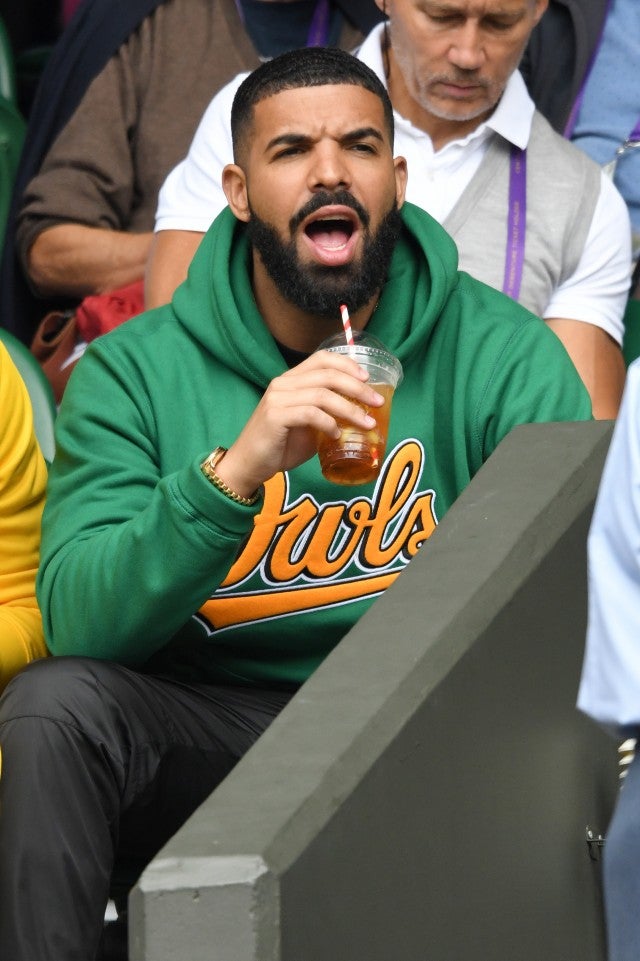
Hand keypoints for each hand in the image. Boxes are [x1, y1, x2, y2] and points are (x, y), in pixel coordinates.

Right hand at [214, 350, 384, 496]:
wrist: (250, 464)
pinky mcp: (275, 416)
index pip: (322, 358)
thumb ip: (328, 415)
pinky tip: (336, 434)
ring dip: (350, 408)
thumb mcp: (309, 426)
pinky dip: (328, 423)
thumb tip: (361, 416)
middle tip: (377, 402)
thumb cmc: (280, 445)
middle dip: (357, 388)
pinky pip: (310, 414)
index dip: (347, 364)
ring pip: (322, 394)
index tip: (368, 379)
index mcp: (291, 380)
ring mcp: (278, 399)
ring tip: (366, 423)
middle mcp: (283, 384)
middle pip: (327, 374)